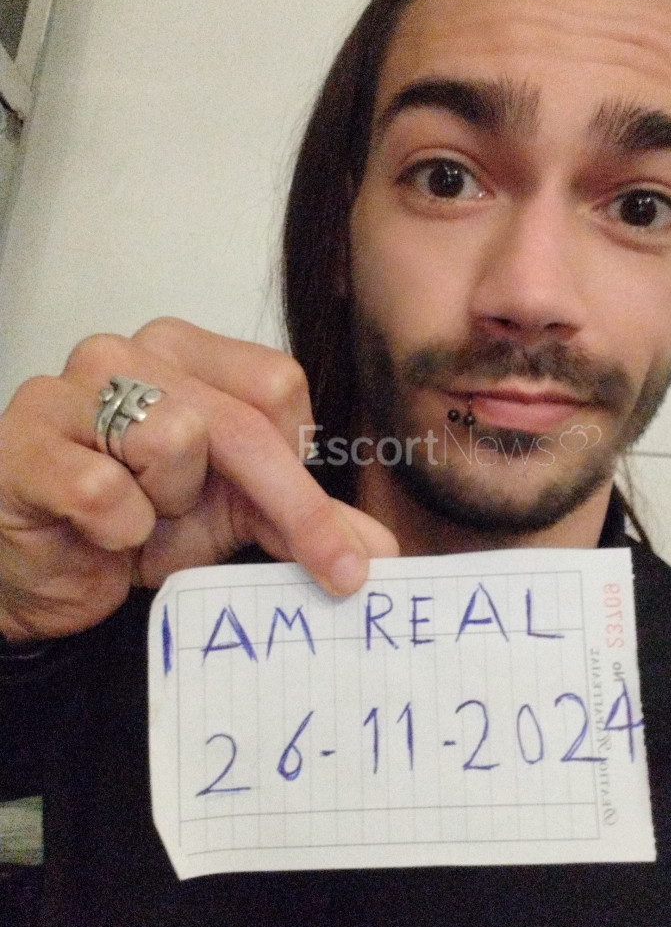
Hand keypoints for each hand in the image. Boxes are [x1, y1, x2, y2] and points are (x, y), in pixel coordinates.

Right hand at [0, 318, 397, 641]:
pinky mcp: (23, 444)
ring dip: (170, 507)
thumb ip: (304, 521)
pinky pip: (104, 490)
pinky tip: (93, 533)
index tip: (305, 521)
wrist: (36, 573)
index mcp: (185, 353)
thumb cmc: (131, 528)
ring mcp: (66, 390)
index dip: (301, 462)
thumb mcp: (231, 518)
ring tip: (140, 519)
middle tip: (331, 573)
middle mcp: (127, 353)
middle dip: (289, 505)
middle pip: (243, 419)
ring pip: (174, 439)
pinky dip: (115, 531)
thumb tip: (379, 553)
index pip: (277, 385)